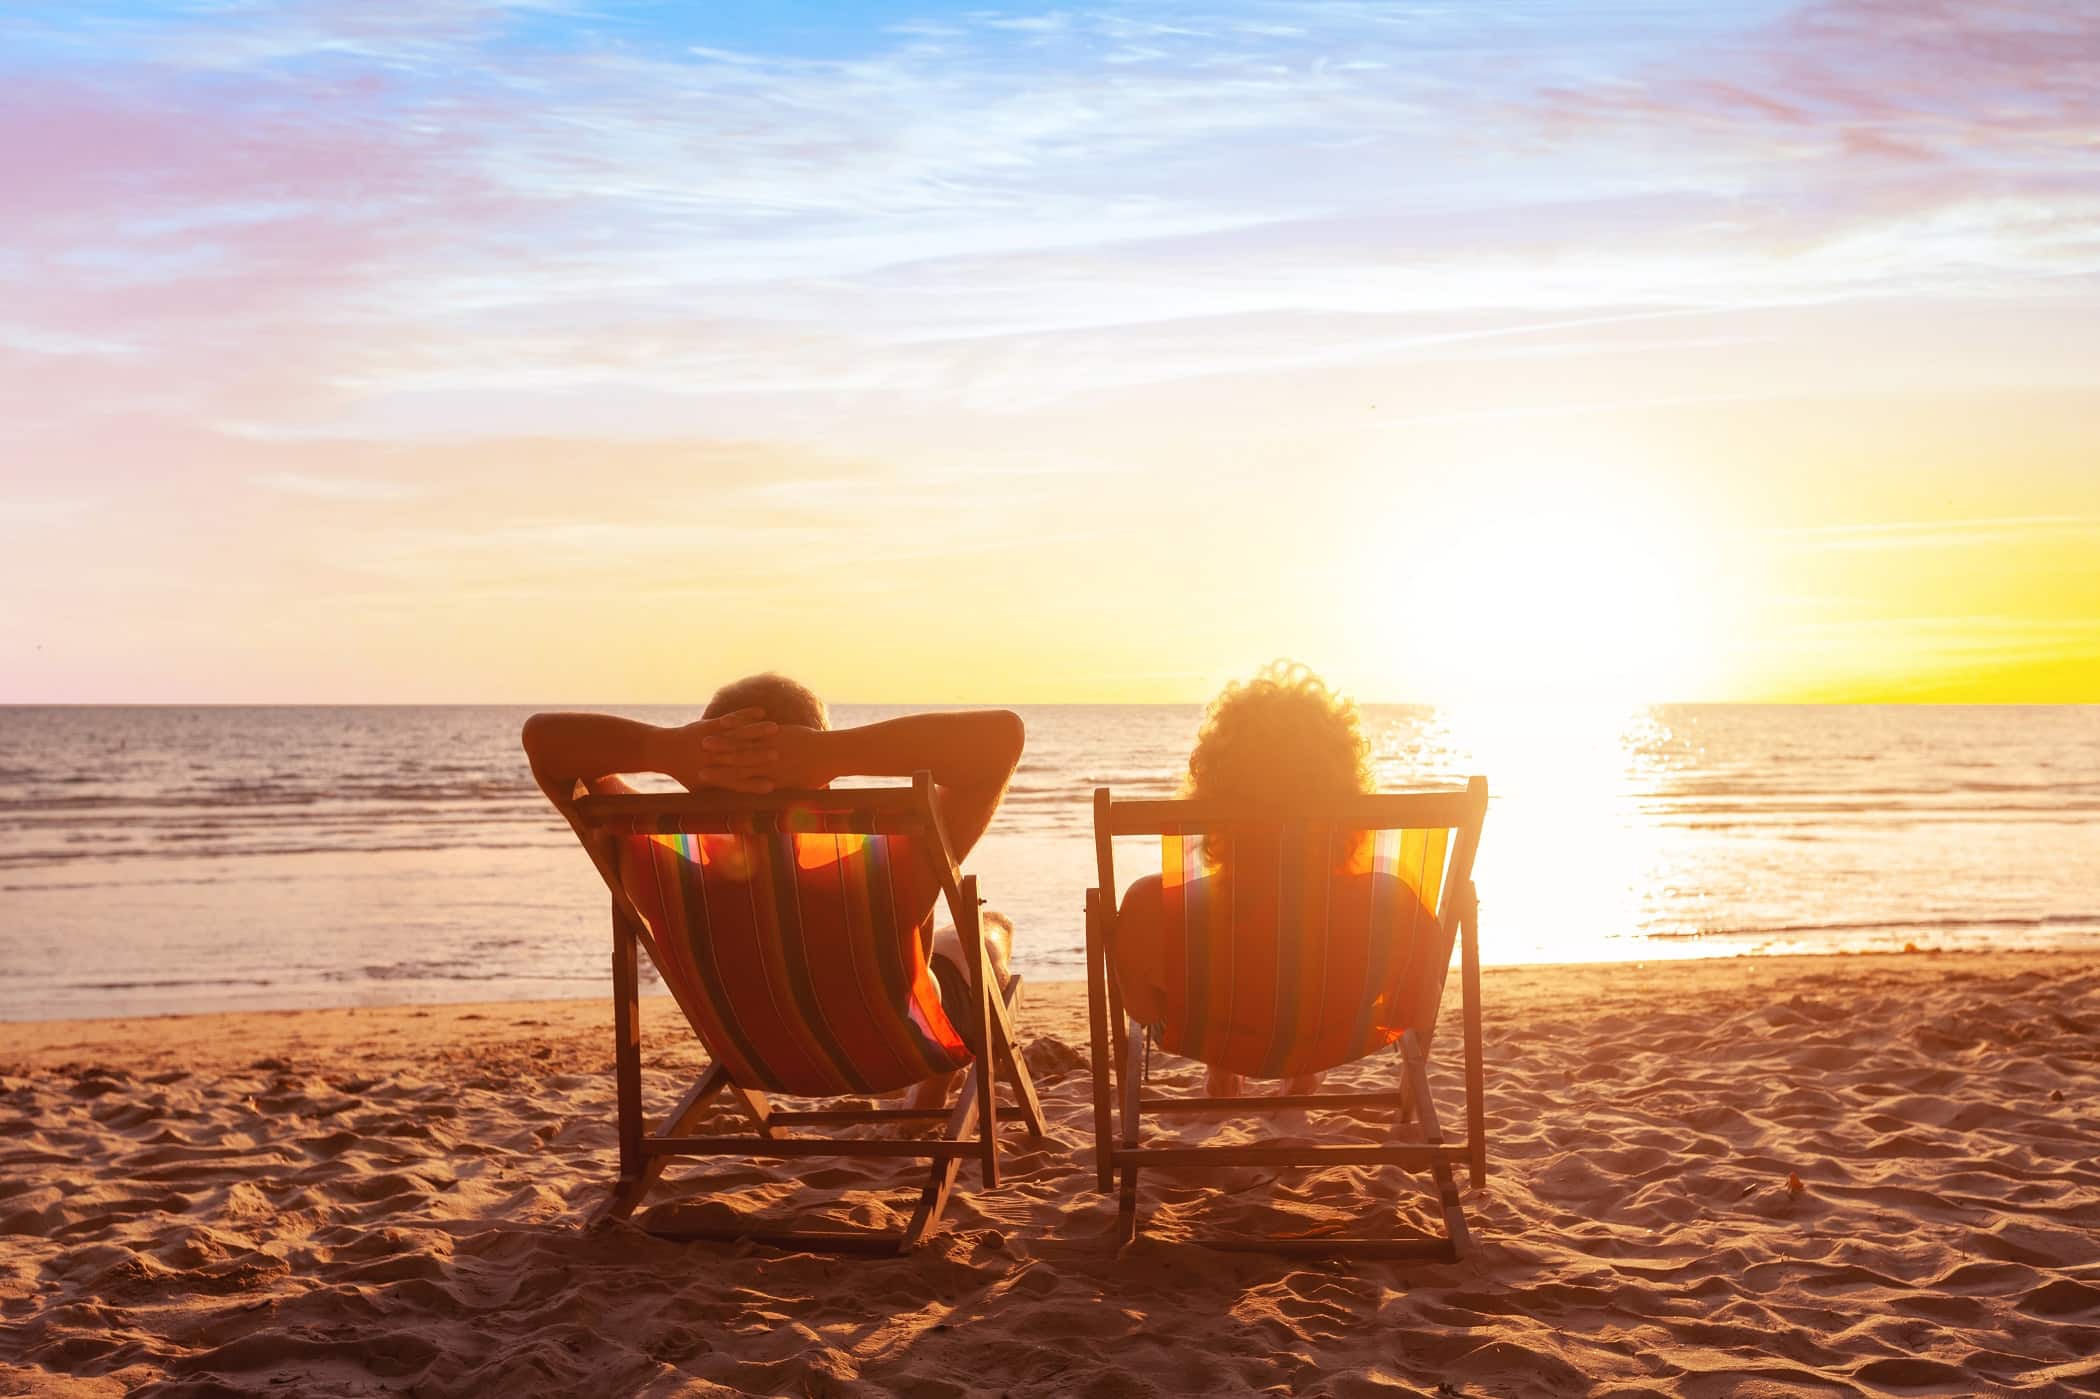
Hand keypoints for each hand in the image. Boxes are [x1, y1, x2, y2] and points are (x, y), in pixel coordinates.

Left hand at [670, 708, 781, 792]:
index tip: (773, 785)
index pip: (737, 783)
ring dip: (757, 731)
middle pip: (739, 758)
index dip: (755, 784)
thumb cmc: (683, 773)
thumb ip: (717, 796)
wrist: (662, 751)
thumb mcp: (699, 790)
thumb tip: (735, 809)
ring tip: (775, 729)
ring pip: (737, 736)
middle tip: (779, 755)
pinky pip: (731, 719)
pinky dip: (747, 715)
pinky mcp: (709, 725)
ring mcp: (710, 740)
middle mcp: (712, 759)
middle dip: (760, 755)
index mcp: (712, 777)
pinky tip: (762, 711)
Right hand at [691, 722, 834, 793]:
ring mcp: (771, 748)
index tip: (703, 780)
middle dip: (715, 764)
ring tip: (703, 742)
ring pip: (741, 747)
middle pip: (736, 766)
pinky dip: (738, 727)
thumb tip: (778, 801)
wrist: (834, 754)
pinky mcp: (778, 734)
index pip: (740, 783)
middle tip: (695, 763)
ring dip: (721, 744)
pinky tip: (724, 722)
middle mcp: (768, 766)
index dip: (721, 781)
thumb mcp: (800, 787)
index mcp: (772, 781)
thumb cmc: (819, 773)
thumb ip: (787, 793)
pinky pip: (754, 731)